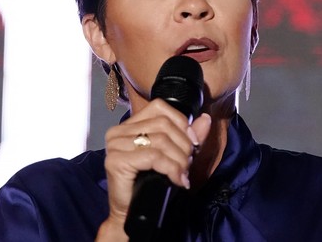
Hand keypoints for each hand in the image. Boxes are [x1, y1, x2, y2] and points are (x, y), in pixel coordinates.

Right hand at [96, 100, 211, 240]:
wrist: (132, 214)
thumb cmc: (151, 184)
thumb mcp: (175, 155)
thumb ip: (189, 136)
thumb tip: (205, 118)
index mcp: (129, 125)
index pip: (160, 107)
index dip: (181, 122)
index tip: (192, 143)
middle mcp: (118, 131)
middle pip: (163, 124)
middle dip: (183, 144)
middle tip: (188, 164)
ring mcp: (115, 145)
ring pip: (160, 140)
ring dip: (179, 159)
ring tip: (182, 173)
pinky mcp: (116, 161)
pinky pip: (153, 157)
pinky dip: (171, 168)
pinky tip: (176, 180)